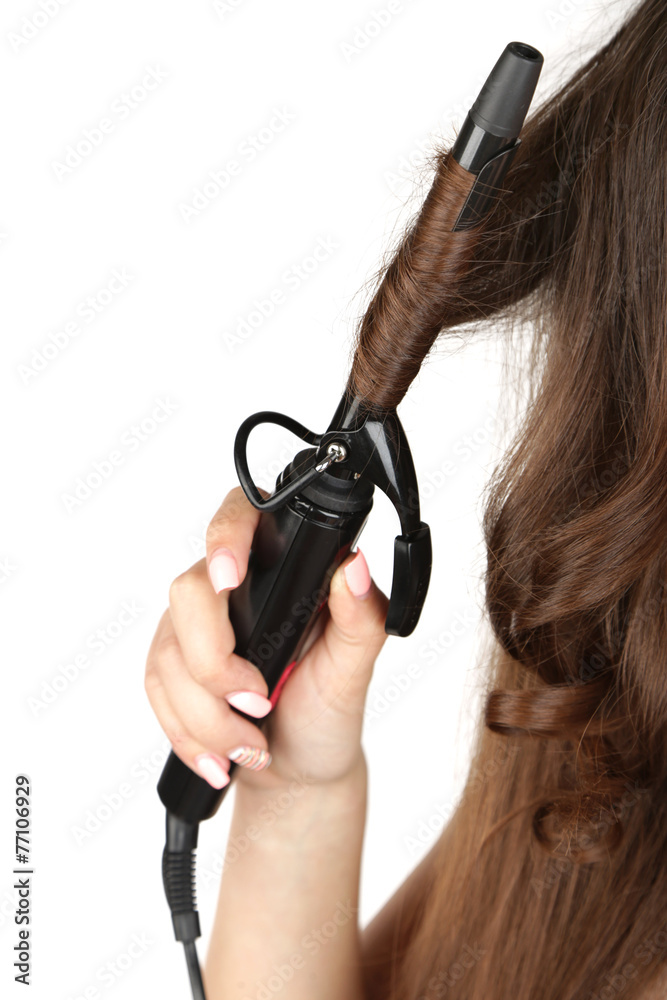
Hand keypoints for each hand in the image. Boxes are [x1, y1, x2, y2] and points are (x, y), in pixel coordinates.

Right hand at [145, 487, 388, 793]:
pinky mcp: (170, 665)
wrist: (300, 769)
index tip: (230, 577)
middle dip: (217, 664)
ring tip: (251, 746)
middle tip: (260, 703)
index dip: (225, 536)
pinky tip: (218, 757)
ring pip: (168, 654)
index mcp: (280, 568)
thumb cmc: (328, 709)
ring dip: (208, 716)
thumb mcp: (354, 669)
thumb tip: (353, 568)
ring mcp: (193, 626)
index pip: (240, 517)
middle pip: (189, 594)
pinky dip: (188, 733)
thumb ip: (361, 617)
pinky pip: (156, 690)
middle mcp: (231, 588)